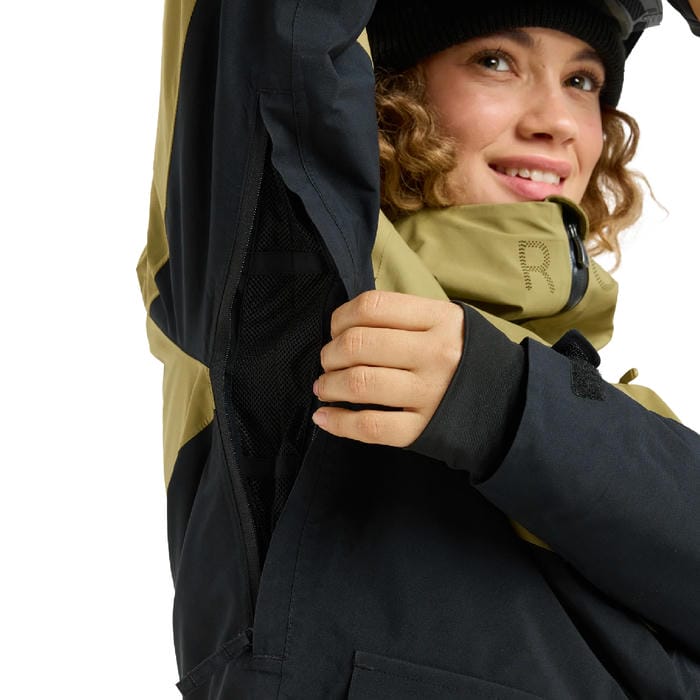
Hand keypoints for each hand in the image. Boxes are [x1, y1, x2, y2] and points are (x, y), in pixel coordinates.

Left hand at [311, 290, 463, 446]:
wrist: (509, 402)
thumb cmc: (466, 357)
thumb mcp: (447, 323)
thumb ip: (404, 318)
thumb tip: (345, 326)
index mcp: (439, 320)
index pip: (373, 307)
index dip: (341, 318)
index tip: (336, 330)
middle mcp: (434, 354)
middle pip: (358, 345)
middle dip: (330, 354)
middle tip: (328, 361)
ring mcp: (429, 393)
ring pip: (359, 383)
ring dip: (328, 385)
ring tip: (323, 387)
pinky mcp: (423, 429)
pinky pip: (370, 426)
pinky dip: (338, 423)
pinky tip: (323, 417)